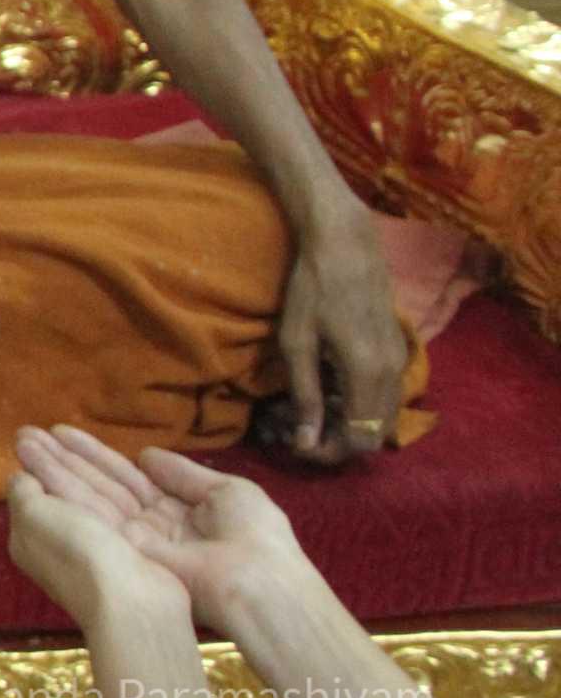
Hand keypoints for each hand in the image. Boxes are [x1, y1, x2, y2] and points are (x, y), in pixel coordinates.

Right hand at [16, 423, 310, 631]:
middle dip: (67, 459)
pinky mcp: (125, 551)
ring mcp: (135, 540)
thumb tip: (145, 455)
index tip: (65, 434)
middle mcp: (150, 524)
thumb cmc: (256, 535)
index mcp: (179, 510)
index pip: (129, 478)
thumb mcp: (227, 491)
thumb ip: (183, 473)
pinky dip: (65, 491)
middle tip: (28, 434)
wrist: (261, 583)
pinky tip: (38, 471)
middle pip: (102, 485)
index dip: (98, 456)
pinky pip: (94, 515)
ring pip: (91, 497)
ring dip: (55, 469)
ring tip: (23, 442)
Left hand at [269, 201, 404, 464]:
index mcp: (368, 374)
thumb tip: (306, 442)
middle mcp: (394, 373)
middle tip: (303, 432)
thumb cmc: (312, 288)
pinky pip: (386, 395)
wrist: (346, 244)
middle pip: (376, 435)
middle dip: (340, 443)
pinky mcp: (398, 349)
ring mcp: (400, 361)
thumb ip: (306, 394)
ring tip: (313, 411)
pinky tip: (331, 389)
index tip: (298, 445)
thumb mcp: (296, 342)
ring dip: (351, 423)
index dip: (329, 453)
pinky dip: (361, 404)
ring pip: (383, 416)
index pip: (359, 440)